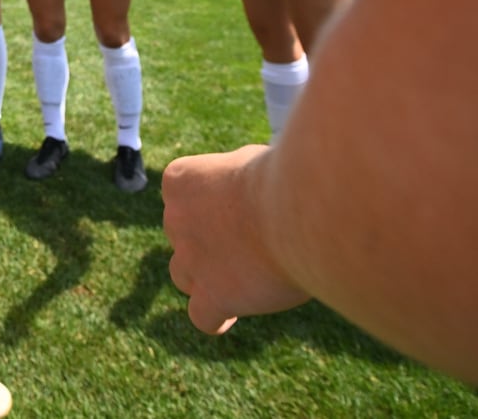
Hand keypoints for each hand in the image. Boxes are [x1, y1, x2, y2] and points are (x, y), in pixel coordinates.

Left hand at [163, 145, 310, 333]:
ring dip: (208, 276)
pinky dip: (215, 317)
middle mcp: (175, 221)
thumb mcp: (252, 160)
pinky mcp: (212, 297)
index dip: (212, 204)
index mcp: (180, 182)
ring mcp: (190, 261)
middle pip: (184, 237)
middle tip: (256, 239)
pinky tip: (231, 315)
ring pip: (185, 276)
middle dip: (211, 239)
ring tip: (246, 276)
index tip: (244, 205)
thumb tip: (238, 185)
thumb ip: (235, 177)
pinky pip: (202, 317)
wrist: (301, 210)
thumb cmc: (286, 177)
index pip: (184, 198)